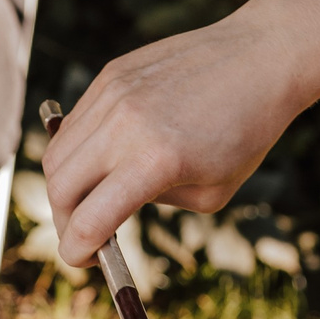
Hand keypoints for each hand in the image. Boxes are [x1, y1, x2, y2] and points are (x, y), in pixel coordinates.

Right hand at [44, 0, 319, 265]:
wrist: (260, 58)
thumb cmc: (246, 133)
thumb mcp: (209, 192)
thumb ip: (155, 204)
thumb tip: (111, 208)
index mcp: (155, 162)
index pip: (88, 221)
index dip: (77, 251)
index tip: (82, 260)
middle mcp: (125, 125)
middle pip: (59, 187)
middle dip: (65, 220)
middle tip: (84, 233)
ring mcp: (113, 94)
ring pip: (58, 153)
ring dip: (67, 185)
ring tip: (93, 197)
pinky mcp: (111, 74)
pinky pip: (75, 123)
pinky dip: (79, 150)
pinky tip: (106, 158)